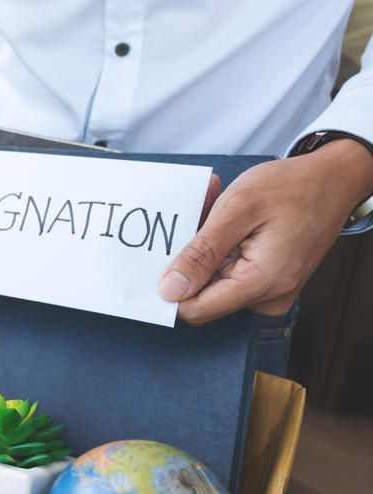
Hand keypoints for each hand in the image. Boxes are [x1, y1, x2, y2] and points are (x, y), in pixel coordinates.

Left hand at [159, 139, 372, 325]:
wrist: (334, 180)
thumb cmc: (293, 187)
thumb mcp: (237, 210)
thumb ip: (201, 253)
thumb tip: (169, 290)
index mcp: (261, 284)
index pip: (194, 310)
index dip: (170, 287)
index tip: (163, 254)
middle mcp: (267, 297)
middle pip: (201, 293)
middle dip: (190, 255)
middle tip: (199, 212)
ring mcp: (268, 292)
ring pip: (211, 278)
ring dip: (204, 244)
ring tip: (215, 206)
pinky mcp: (266, 282)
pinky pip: (227, 270)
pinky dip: (219, 244)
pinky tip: (224, 215)